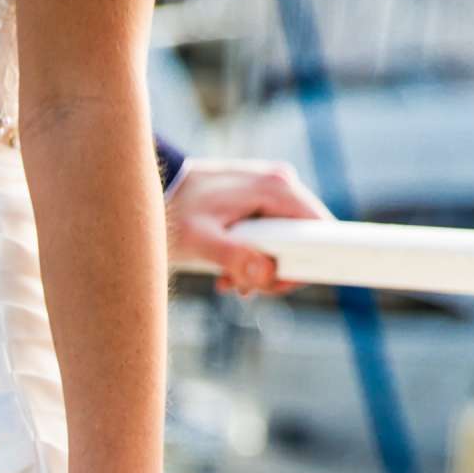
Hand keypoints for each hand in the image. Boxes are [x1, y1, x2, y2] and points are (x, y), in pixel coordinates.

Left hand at [166, 159, 332, 296]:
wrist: (154, 189)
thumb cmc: (173, 212)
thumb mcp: (197, 240)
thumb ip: (233, 258)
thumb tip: (267, 275)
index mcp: (276, 188)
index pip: (319, 229)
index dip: (308, 263)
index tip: (279, 286)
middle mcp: (280, 184)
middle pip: (304, 239)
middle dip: (277, 271)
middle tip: (244, 288)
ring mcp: (270, 191)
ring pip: (287, 241)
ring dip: (261, 269)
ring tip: (228, 282)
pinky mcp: (258, 201)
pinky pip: (271, 236)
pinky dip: (253, 258)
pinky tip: (226, 272)